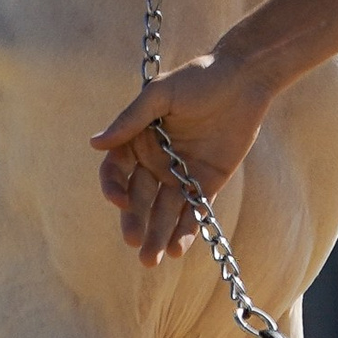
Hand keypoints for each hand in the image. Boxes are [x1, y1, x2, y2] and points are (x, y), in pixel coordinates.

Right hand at [89, 52, 273, 267]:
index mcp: (137, 139)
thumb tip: (94, 144)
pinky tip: (178, 248)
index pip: (116, 171)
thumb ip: (130, 120)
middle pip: (139, 198)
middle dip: (135, 221)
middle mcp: (155, 160)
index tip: (120, 201)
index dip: (114, 187)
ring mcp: (180, 173)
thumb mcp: (160, 94)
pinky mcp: (206, 182)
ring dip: (158, 234)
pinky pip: (194, 210)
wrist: (243, 79)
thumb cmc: (197, 78)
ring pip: (165, 210)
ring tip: (153, 259)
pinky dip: (186, 229)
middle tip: (135, 243)